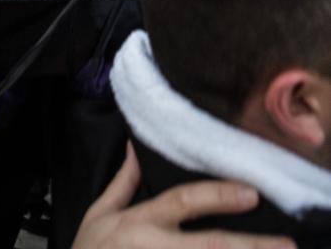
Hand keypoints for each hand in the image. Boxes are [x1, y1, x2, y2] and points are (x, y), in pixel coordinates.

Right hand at [73, 143, 292, 248]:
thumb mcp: (99, 214)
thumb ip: (122, 183)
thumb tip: (135, 146)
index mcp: (142, 222)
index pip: (184, 202)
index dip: (218, 196)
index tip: (251, 193)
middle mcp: (157, 248)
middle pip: (210, 246)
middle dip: (249, 246)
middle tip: (285, 245)